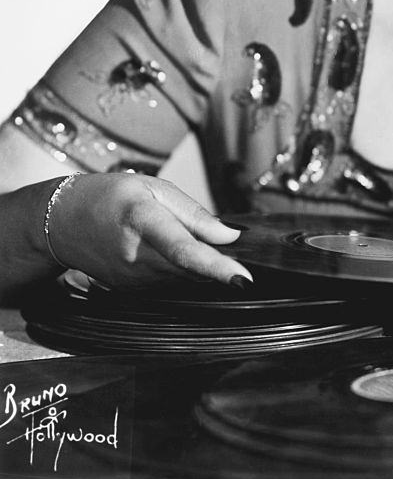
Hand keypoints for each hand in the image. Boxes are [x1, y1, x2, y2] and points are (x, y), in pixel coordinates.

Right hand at [47, 173, 252, 288]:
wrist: (64, 223)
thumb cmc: (111, 196)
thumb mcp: (155, 187)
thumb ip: (194, 213)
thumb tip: (229, 235)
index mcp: (142, 221)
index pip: (184, 250)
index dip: (216, 267)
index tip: (243, 279)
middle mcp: (136, 258)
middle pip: (192, 270)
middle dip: (218, 264)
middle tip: (229, 248)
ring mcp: (132, 280)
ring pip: (185, 279)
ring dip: (200, 266)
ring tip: (191, 240)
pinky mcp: (132, 291)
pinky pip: (171, 283)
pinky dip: (183, 271)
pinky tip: (172, 253)